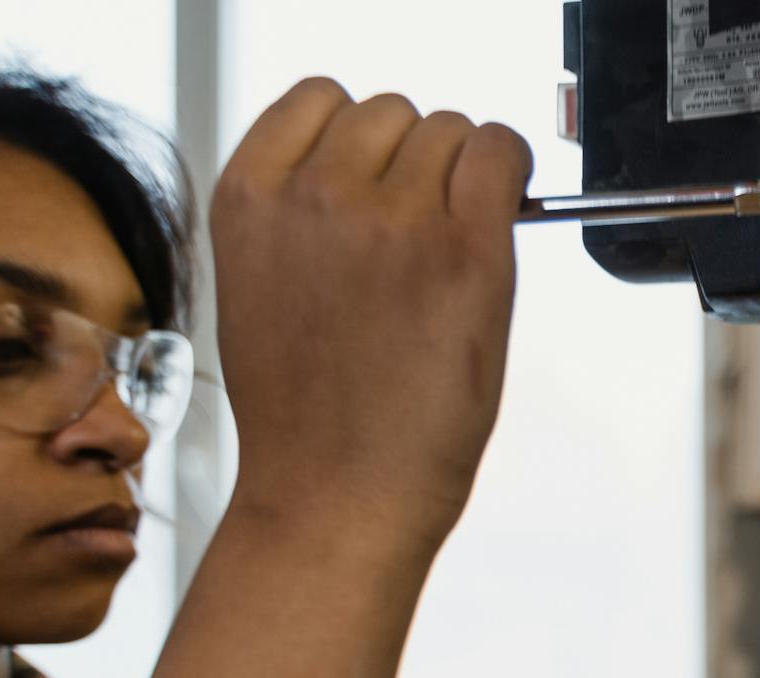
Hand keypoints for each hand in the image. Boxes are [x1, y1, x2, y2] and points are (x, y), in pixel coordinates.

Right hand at [211, 79, 531, 547]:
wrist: (337, 495)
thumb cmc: (309, 418)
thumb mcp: (261, 289)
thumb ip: (302, 216)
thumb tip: (368, 174)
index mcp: (249, 198)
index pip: (320, 99)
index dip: (360, 138)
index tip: (380, 175)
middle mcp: (317, 195)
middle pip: (394, 112)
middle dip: (415, 163)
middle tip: (418, 238)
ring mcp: (393, 219)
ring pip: (450, 131)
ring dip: (462, 175)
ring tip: (447, 254)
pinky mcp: (464, 251)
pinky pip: (501, 154)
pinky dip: (510, 171)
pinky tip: (504, 210)